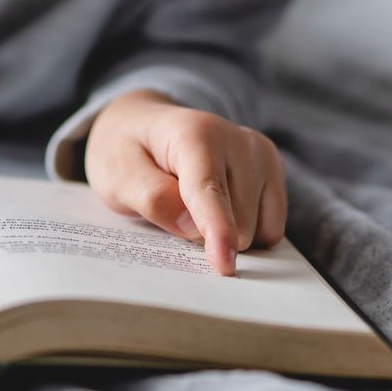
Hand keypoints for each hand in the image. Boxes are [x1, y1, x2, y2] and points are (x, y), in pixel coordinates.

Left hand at [83, 90, 285, 275]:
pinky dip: (248, 233)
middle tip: (174, 213)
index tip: (224, 263)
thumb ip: (152, 198)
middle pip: (237, 222)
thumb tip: (193, 228)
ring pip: (258, 230)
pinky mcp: (274, 171)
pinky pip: (272, 229)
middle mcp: (238, 140)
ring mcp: (261, 155)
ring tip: (195, 207)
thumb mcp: (117, 176)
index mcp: (195, 133)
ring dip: (227, 234)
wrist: (146, 127)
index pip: (209, 190)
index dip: (217, 230)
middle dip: (207, 236)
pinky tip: (221, 212)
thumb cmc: (130, 153)